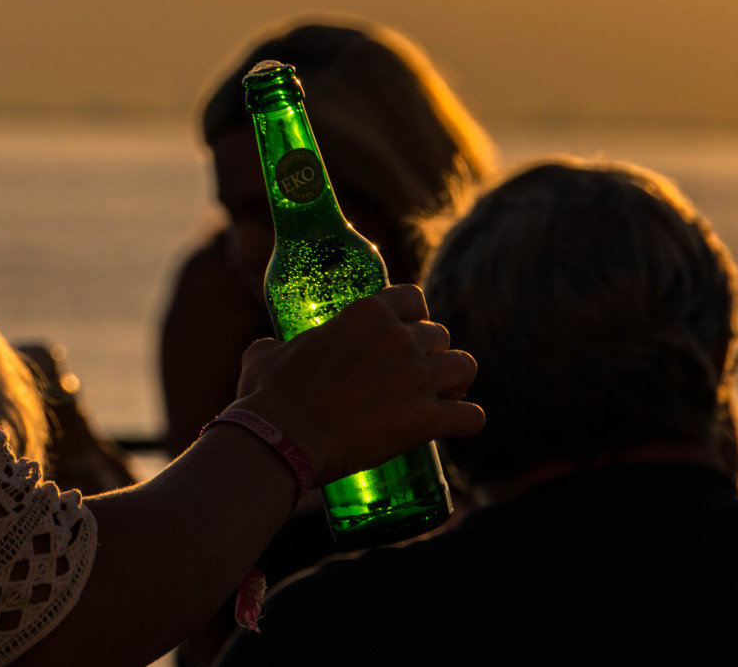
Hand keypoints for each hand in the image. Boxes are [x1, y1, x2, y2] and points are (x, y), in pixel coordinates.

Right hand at [229, 284, 481, 483]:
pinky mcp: (425, 419)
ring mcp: (416, 377)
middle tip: (416, 379)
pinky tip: (455, 427)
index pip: (413, 298)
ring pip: (465, 366)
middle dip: (431, 355)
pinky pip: (472, 417)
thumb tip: (268, 349)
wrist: (279, 439)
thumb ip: (275, 344)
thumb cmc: (268, 397)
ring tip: (440, 400)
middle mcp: (397, 338)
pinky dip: (467, 421)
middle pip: (441, 334)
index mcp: (365, 313)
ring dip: (455, 383)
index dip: (414, 318)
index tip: (405, 336)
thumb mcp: (265, 354)